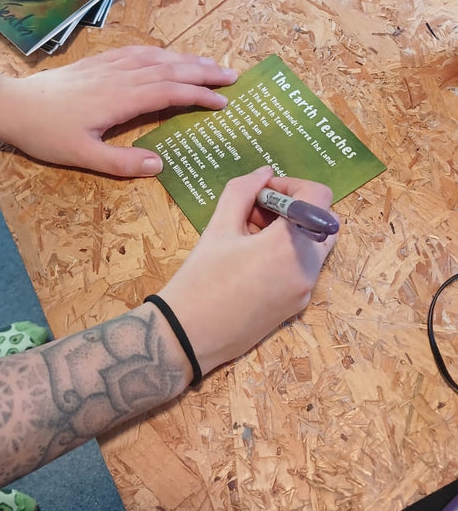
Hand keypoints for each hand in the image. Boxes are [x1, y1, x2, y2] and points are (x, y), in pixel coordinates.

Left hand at [0, 46, 237, 175]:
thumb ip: (122, 163)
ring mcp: (109, 66)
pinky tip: (169, 56)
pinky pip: (137, 52)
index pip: (169, 93)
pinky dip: (161, 53)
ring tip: (211, 64)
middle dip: (203, 72)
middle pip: (170, 69)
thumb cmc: (46, 133)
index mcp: (120, 99)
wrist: (12, 105)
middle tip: (233, 76)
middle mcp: (120, 76)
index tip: (223, 102)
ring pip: (156, 57)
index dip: (199, 96)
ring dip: (186, 59)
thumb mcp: (83, 157)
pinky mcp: (98, 62)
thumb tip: (160, 165)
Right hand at [159, 166, 337, 376]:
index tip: (262, 192)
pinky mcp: (296, 306)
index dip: (291, 185)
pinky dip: (287, 254)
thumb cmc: (200, 279)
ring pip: (315, 245)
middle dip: (295, 209)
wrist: (187, 337)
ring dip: (291, 231)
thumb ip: (243, 192)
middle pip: (324, 221)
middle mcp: (308, 269)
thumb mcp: (218, 227)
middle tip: (257, 213)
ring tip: (249, 236)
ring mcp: (305, 291)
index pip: (318, 197)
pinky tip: (251, 260)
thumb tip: (264, 173)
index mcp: (291, 245)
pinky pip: (303, 268)